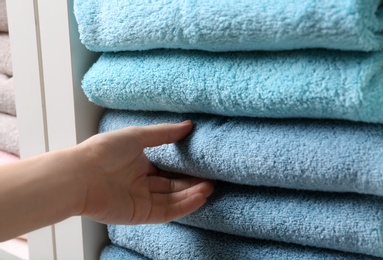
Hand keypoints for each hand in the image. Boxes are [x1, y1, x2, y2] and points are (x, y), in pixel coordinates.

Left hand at [74, 120, 213, 223]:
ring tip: (210, 187)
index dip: (186, 170)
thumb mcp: (137, 136)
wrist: (81, 174)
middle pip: (173, 187)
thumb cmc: (104, 151)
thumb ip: (164, 133)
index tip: (204, 165)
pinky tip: (199, 197)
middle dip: (193, 184)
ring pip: (173, 200)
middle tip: (213, 179)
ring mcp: (142, 200)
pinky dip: (184, 206)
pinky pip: (167, 212)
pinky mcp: (140, 214)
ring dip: (192, 195)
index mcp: (140, 166)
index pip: (168, 171)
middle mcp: (142, 184)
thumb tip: (188, 125)